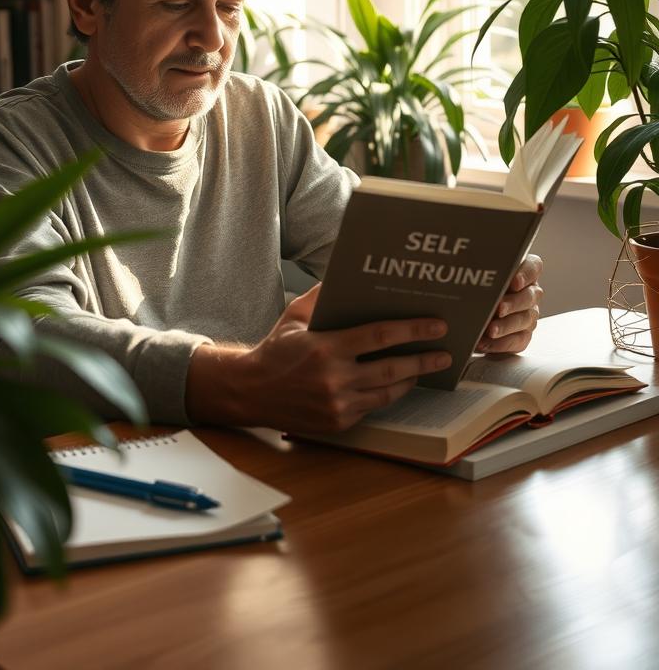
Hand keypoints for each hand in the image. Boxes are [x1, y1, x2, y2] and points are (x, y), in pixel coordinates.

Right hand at [186, 285, 450, 433]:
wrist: (251, 391)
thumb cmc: (275, 349)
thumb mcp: (295, 315)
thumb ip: (323, 296)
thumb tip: (347, 274)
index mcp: (326, 348)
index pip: (379, 337)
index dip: (411, 331)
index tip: (436, 325)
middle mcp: (334, 379)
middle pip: (392, 369)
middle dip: (423, 359)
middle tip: (446, 352)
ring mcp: (337, 405)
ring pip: (387, 393)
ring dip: (411, 380)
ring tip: (427, 367)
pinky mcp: (338, 423)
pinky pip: (372, 407)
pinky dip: (387, 395)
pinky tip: (399, 383)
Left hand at [476, 254, 542, 354]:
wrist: (470, 311)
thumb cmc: (475, 286)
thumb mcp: (478, 275)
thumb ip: (480, 271)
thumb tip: (467, 264)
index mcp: (524, 272)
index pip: (533, 267)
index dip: (526, 274)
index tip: (514, 282)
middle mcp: (530, 293)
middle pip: (529, 296)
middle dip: (513, 303)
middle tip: (499, 308)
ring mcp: (529, 314)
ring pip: (524, 320)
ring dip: (506, 326)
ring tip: (490, 330)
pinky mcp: (523, 335)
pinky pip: (518, 341)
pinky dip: (501, 344)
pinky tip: (484, 343)